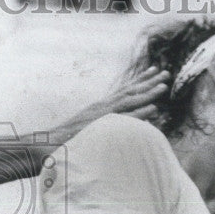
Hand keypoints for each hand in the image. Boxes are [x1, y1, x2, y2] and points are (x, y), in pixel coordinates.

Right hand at [49, 66, 168, 144]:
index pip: (124, 89)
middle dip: (148, 81)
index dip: (140, 80)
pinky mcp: (102, 125)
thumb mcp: (87, 126)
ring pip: (129, 101)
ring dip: (147, 93)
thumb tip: (114, 123)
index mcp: (101, 106)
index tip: (153, 70)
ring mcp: (103, 115)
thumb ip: (102, 122)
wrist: (49, 143)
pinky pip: (124, 118)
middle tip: (165, 72)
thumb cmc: (68, 139)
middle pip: (129, 90)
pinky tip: (153, 108)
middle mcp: (103, 106)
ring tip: (164, 86)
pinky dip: (139, 112)